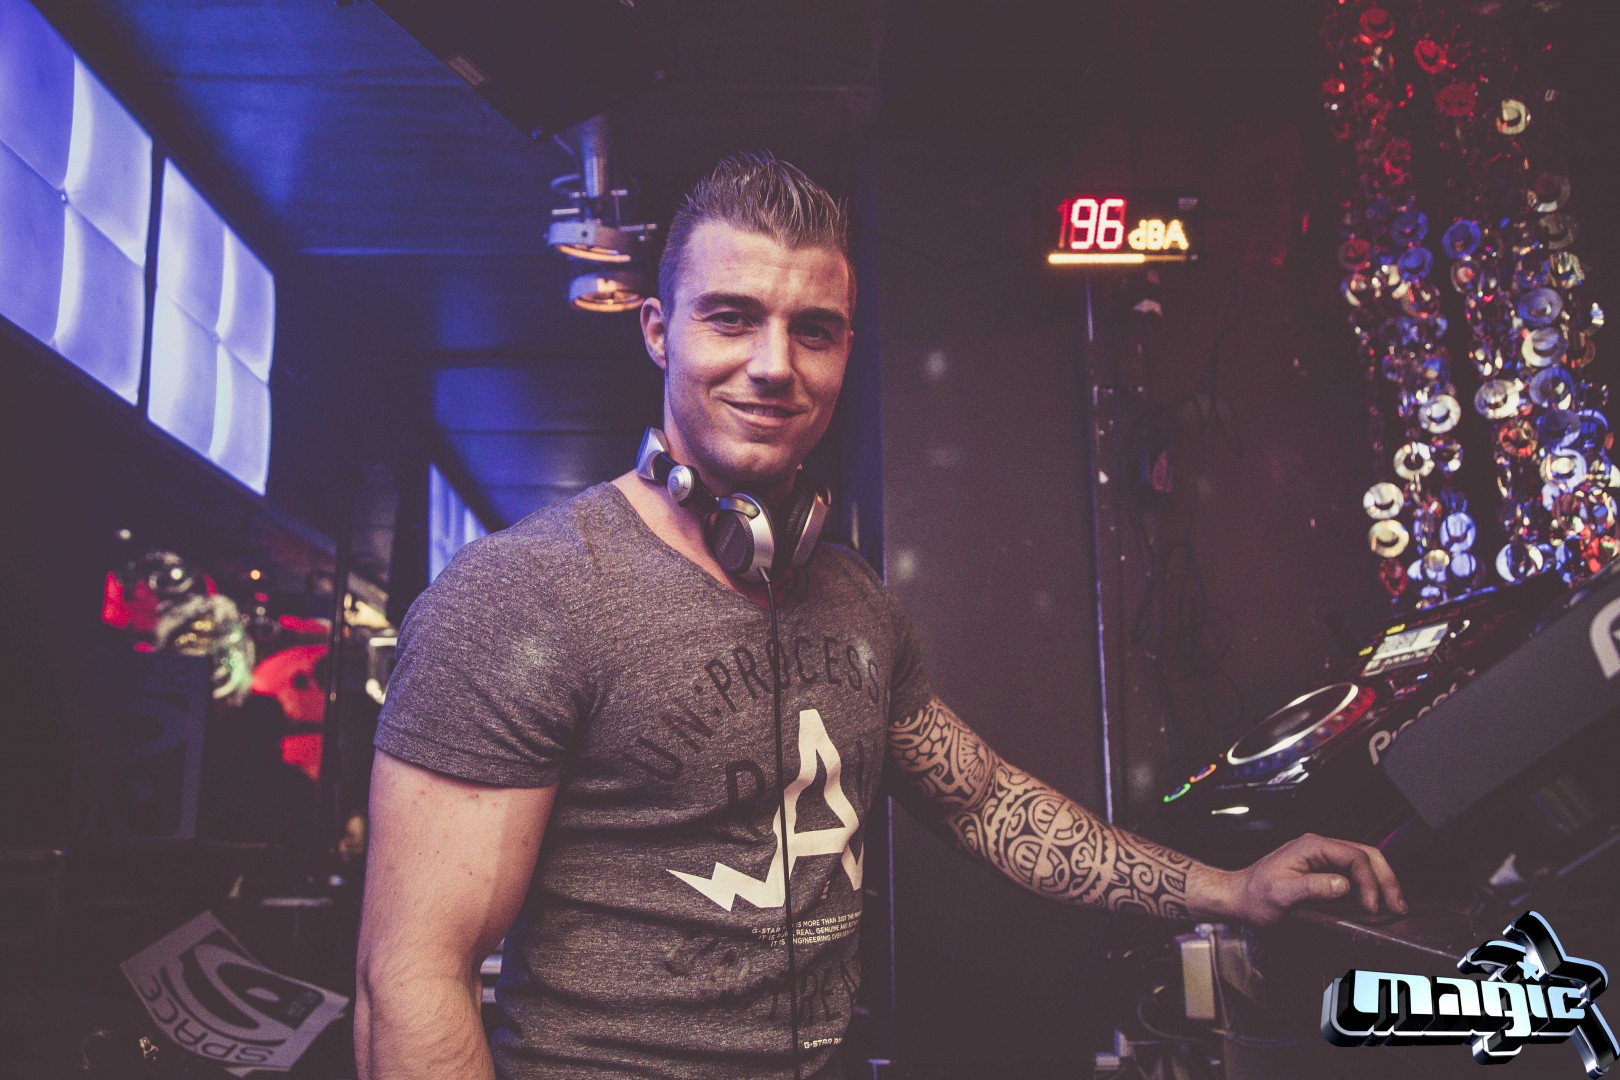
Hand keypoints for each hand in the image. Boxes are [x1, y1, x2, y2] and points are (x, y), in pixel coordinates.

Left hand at [1215, 832, 1406, 925]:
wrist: (1238, 897)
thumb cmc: (1254, 895)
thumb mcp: (1280, 894)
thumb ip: (1312, 887)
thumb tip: (1343, 884)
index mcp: (1311, 847)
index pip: (1354, 857)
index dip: (1369, 882)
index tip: (1371, 906)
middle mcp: (1319, 848)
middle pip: (1366, 855)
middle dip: (1386, 879)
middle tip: (1397, 905)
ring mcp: (1322, 858)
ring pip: (1364, 862)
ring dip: (1381, 882)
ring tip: (1393, 905)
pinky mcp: (1323, 870)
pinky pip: (1354, 872)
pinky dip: (1370, 886)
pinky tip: (1376, 901)